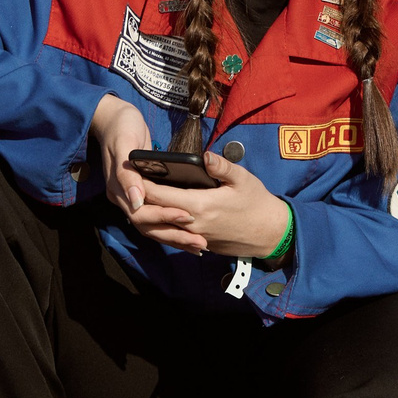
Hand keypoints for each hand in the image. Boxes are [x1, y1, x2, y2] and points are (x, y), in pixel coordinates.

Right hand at [91, 95, 196, 243]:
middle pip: (148, 227)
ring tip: (198, 246)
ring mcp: (131, 198)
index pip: (141, 214)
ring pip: (152, 227)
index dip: (164, 217)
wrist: (113, 119)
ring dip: (175, 237)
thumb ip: (127, 173)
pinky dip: (171, 228)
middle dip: (174, 235)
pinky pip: (155, 219)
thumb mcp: (124, 143)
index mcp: (118, 188)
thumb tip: (137, 200)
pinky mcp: (141, 196)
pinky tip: (188, 234)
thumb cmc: (121, 127)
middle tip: (200, 242)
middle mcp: (124, 198)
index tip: (188, 217)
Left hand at [134, 150, 291, 259]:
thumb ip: (222, 166)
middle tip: (127, 180)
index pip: (161, 195)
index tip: (130, 170)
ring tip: (137, 195)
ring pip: (162, 226)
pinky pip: (174, 233)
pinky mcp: (200, 243)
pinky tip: (158, 211)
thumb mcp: (243, 179)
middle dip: (140, 197)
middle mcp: (193, 224)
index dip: (142, 184)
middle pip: (156, 212)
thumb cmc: (257, 203)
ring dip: (148, 212)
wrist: (270, 233)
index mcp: (200, 205)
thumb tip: (204, 154)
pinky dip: (163, 222)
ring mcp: (195, 237)